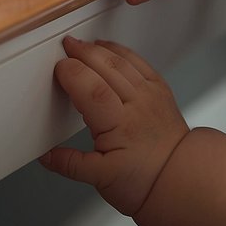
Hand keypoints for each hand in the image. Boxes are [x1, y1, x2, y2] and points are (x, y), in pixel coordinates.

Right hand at [40, 36, 188, 215]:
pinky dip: (121, 51)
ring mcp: (150, 94)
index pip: (93, 90)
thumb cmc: (144, 180)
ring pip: (123, 61)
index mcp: (119, 126)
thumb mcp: (100, 179)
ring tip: (82, 44)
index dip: (73, 73)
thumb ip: (71, 164)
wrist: (178, 179)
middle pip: (107, 67)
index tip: (58, 69)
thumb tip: (46, 156)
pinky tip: (109, 49)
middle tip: (65, 46)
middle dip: (83, 52)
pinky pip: (139, 62)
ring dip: (100, 49)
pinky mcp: (159, 90)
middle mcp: (137, 104)